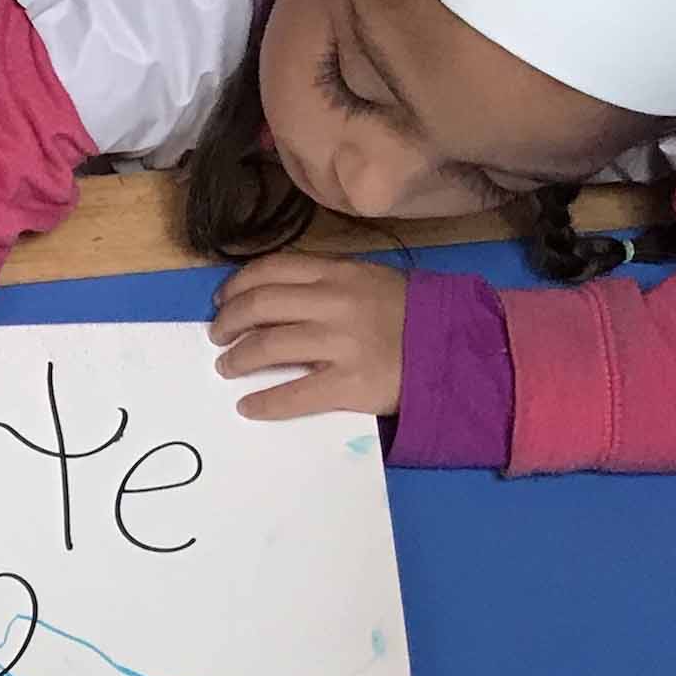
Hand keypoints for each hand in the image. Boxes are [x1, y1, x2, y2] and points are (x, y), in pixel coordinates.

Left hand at [210, 256, 405, 420]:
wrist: (457, 349)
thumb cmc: (412, 316)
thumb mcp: (371, 281)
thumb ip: (328, 284)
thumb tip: (277, 297)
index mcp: (339, 273)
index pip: (273, 269)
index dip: (238, 284)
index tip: (222, 299)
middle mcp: (335, 303)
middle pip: (260, 305)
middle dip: (228, 322)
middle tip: (218, 337)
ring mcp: (341, 343)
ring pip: (268, 346)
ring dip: (237, 359)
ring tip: (227, 368)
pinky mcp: (349, 384)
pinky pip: (293, 395)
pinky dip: (263, 402)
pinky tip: (248, 406)